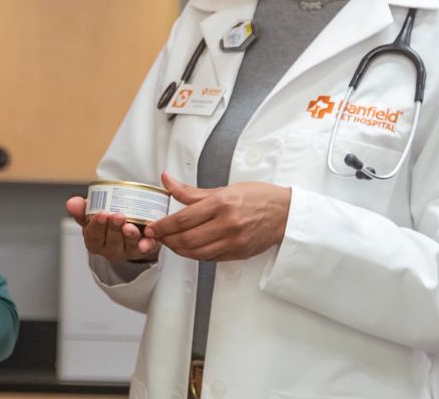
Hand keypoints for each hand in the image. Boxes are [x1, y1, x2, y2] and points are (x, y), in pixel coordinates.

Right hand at [65, 195, 159, 261]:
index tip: (101, 214)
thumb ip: (82, 209)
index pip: (93, 236)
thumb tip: (71, 203)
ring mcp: (127, 250)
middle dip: (114, 228)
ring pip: (129, 244)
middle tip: (118, 216)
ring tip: (130, 226)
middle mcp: (110, 249)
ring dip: (130, 235)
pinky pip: (145, 248)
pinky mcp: (142, 249)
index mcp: (95, 241)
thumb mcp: (91, 214)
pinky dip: (148, 244)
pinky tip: (150, 240)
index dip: (97, 226)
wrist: (127, 226)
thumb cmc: (106, 220)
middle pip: (112, 240)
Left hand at [143, 172, 290, 261]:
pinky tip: (189, 247)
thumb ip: (192, 192)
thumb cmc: (258, 197)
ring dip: (178, 250)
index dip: (163, 226)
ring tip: (170, 242)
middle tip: (156, 236)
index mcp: (222, 204)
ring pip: (195, 253)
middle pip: (186, 239)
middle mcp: (227, 225)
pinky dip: (195, 254)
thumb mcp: (225, 189)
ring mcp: (233, 242)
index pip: (183, 219)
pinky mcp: (237, 254)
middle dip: (166, 240)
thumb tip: (167, 181)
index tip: (152, 227)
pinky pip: (209, 258)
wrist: (286, 214)